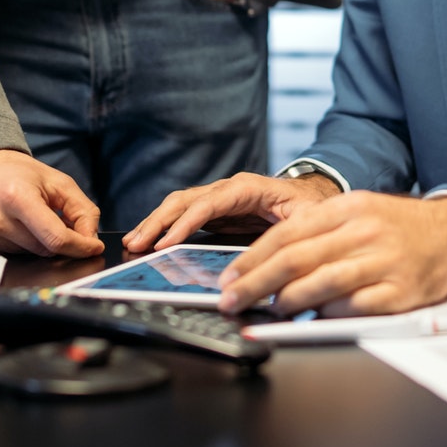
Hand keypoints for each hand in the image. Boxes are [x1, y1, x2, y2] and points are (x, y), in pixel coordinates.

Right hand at [0, 149, 103, 257]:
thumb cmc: (16, 172)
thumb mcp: (57, 181)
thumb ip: (83, 209)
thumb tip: (90, 239)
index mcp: (17, 197)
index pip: (56, 238)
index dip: (81, 247)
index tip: (94, 248)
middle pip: (44, 249)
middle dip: (57, 240)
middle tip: (53, 219)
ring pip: (27, 255)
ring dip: (35, 242)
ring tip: (25, 217)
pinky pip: (7, 256)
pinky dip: (18, 246)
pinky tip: (11, 225)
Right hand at [123, 171, 341, 253]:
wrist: (313, 197)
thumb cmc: (312, 207)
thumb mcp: (309, 219)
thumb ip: (291, 233)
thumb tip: (272, 258)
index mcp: (249, 188)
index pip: (209, 203)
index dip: (186, 223)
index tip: (166, 242)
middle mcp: (229, 188)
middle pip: (186, 200)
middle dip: (158, 222)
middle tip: (136, 243)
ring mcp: (220, 198)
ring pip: (179, 205)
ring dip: (155, 223)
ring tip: (133, 241)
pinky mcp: (216, 211)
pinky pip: (184, 215)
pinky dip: (165, 227)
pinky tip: (150, 241)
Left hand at [214, 192, 446, 315]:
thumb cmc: (401, 228)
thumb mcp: (361, 213)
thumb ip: (320, 233)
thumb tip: (271, 263)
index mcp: (349, 208)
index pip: (287, 233)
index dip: (252, 258)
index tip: (230, 277)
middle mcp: (364, 231)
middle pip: (296, 259)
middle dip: (256, 283)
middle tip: (232, 299)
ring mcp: (383, 262)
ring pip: (320, 283)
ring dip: (287, 301)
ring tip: (270, 310)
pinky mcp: (399, 292)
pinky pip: (352, 307)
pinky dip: (327, 314)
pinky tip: (313, 317)